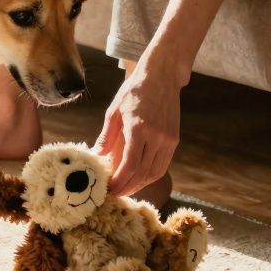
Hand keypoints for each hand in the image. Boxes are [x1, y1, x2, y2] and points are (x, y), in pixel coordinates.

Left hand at [92, 56, 183, 196]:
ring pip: (154, 173)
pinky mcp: (174, 140)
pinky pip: (162, 165)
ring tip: (125, 188)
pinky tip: (138, 177)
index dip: (119, 182)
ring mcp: (168, 139)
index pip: (129, 165)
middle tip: (114, 193)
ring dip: (139, 184)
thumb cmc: (134, 91)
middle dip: (127, 187)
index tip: (108, 188)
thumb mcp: (114, 111)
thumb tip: (96, 156)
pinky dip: (150, 175)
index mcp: (139, 128)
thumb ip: (106, 136)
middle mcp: (157, 136)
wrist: (162, 77)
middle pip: (142, 173)